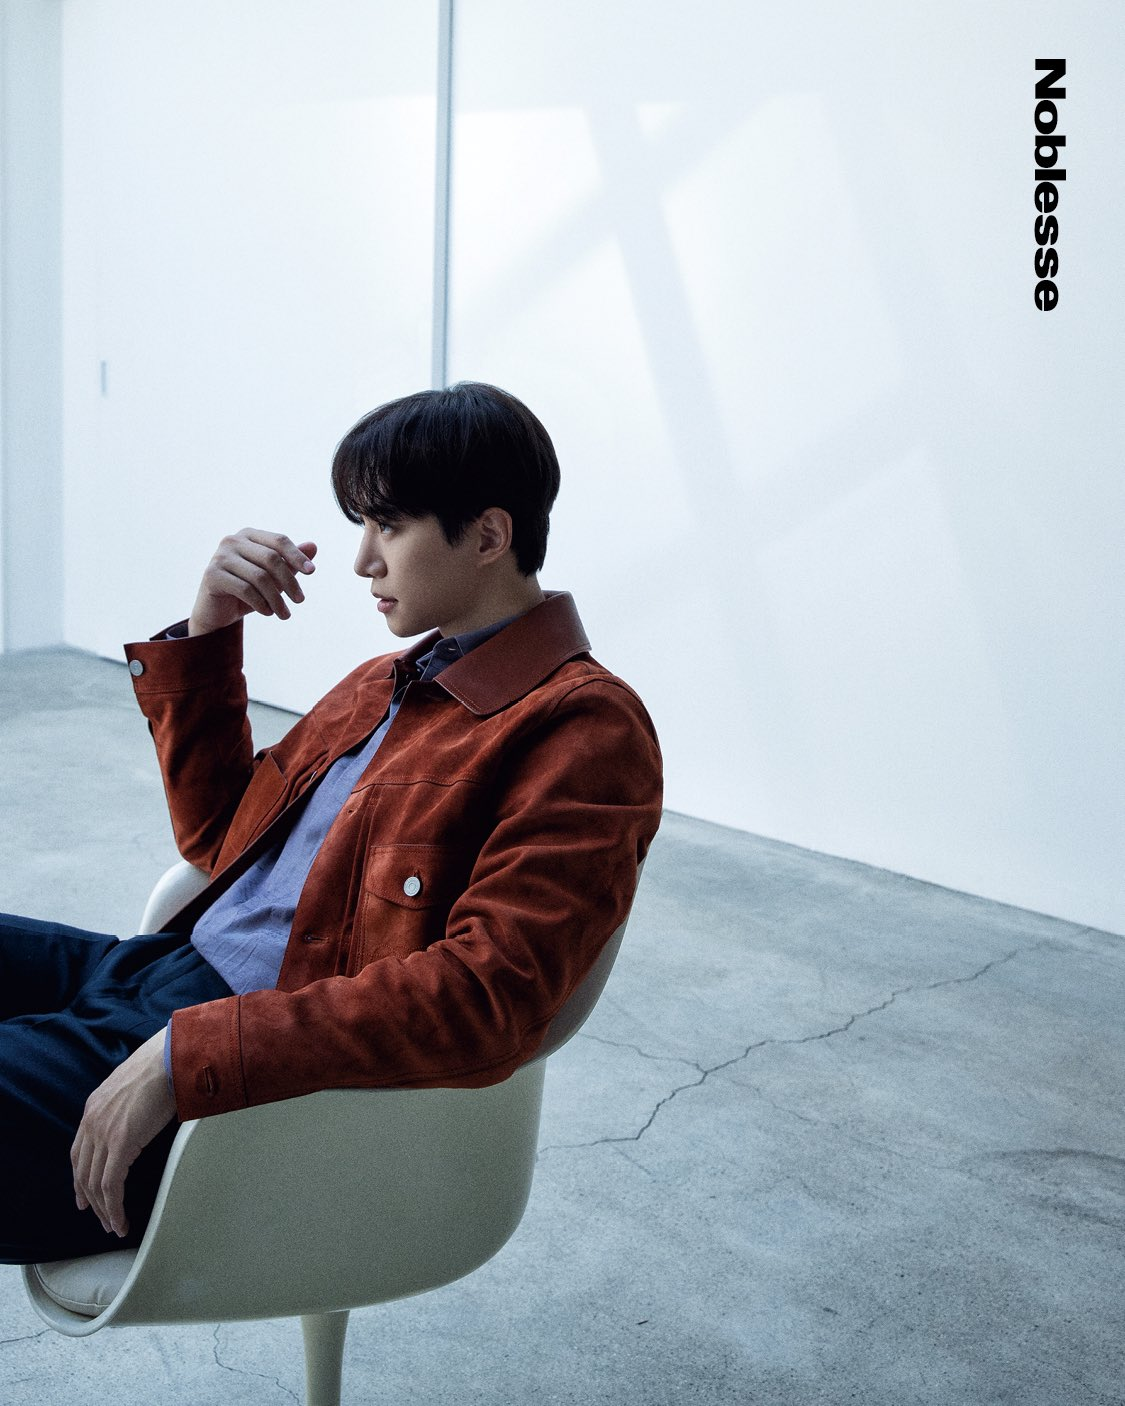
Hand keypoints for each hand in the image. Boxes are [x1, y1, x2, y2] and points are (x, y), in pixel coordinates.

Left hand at [71, 1030, 176, 1238]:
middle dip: (91, 1200)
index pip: (78, 1153)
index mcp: (94, 1107)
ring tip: (114, 1225)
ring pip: (94, 1183)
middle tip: (101, 1219)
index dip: (80, 1178)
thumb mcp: (134, 1087)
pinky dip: (114, 1207)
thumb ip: (127, 1106)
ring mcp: (104, 1132)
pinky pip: (111, 1185)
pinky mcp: (121, 1143)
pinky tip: (121, 1220)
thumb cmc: (163, 1066)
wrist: (172, 1057)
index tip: (84, 1198)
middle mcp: (92, 1121)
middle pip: (83, 1172)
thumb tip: (139, 1118)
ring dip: (104, 1209)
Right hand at [189, 528, 317, 636]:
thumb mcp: (272, 577)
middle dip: (289, 581)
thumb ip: (290, 562)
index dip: (297, 555)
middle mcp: (232, 541)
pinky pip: (245, 589)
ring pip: (260, 576)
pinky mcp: (212, 575)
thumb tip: (313, 546)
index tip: (312, 572)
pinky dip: (261, 603)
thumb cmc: (247, 591)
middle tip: (300, 600)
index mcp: (248, 535)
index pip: (279, 540)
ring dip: (277, 598)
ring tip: (285, 614)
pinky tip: (268, 613)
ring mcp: (220, 557)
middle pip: (271, 558)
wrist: (216, 612)